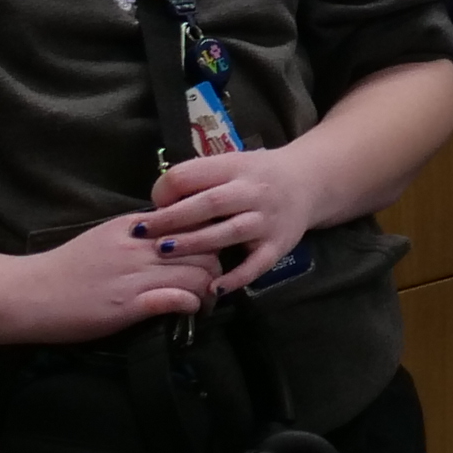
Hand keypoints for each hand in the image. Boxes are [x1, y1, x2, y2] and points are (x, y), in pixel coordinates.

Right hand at [3, 205, 218, 341]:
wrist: (29, 293)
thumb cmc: (66, 267)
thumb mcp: (106, 237)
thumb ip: (139, 233)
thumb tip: (172, 234)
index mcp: (135, 226)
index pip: (193, 222)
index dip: (210, 239)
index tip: (210, 254)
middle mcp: (140, 247)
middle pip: (205, 249)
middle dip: (216, 267)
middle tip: (213, 283)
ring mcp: (135, 276)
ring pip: (198, 274)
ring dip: (209, 291)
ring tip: (204, 301)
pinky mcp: (129, 306)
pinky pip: (176, 299)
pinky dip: (190, 304)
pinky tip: (187, 310)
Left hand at [144, 139, 342, 294]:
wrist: (309, 181)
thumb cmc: (257, 175)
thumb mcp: (231, 164)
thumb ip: (200, 179)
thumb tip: (158, 202)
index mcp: (236, 167)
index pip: (194, 174)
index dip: (167, 189)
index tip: (153, 204)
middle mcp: (254, 191)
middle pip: (209, 203)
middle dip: (172, 218)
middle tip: (143, 232)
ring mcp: (268, 219)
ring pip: (229, 232)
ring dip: (195, 243)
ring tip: (165, 252)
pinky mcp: (280, 245)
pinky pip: (257, 265)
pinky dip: (236, 278)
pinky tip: (214, 288)